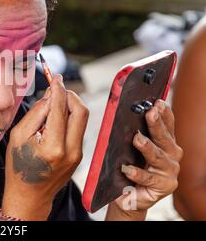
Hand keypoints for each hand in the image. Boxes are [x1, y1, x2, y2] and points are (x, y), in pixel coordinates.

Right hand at [1, 75, 88, 219]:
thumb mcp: (18, 136)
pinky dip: (69, 117)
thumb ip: (35, 113)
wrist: (29, 196)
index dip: (58, 88)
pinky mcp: (79, 155)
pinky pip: (78, 128)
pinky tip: (55, 118)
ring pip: (81, 118)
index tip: (54, 76)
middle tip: (57, 87)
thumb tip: (50, 95)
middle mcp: (71, 150)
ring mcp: (78, 154)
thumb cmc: (19, 166)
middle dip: (70, 94)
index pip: (60, 108)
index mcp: (53, 146)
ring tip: (53, 102)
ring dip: (70, 105)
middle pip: (80, 110)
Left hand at [111, 100, 182, 218]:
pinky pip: (148, 178)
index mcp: (166, 143)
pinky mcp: (163, 187)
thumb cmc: (129, 167)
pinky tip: (127, 169)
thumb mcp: (131, 148)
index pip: (167, 124)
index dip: (163, 113)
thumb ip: (133, 132)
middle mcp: (171, 156)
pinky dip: (137, 173)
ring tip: (137, 139)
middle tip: (149, 113)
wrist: (128, 195)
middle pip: (164, 138)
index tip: (157, 102)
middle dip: (156, 124)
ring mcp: (169, 172)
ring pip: (158, 157)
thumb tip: (125, 112)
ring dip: (147, 147)